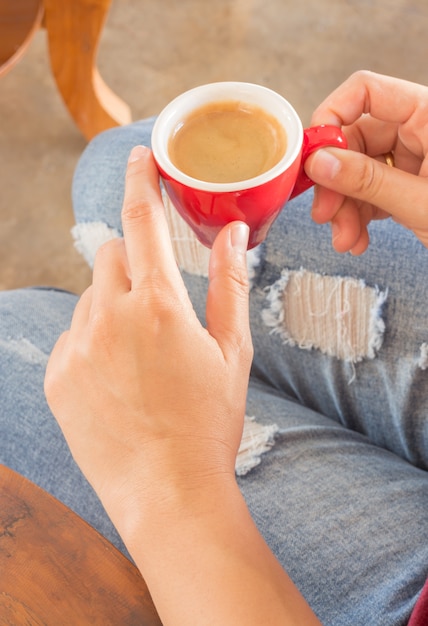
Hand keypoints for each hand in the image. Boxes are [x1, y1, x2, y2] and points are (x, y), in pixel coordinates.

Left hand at [45, 147, 320, 624]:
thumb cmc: (208, 421)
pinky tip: (118, 379)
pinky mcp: (58, 375)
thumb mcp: (231, 350)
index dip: (141, 181)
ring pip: (90, 297)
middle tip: (157, 302)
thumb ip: (230, 283)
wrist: (167, 490)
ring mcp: (77, 347)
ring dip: (113, 306)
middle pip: (109, 254)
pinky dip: (94, 340)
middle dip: (132, 262)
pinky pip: (74, 334)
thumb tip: (233, 231)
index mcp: (159, 305)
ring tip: (140, 355)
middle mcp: (109, 316)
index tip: (139, 157)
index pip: (143, 221)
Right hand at [304, 71, 427, 252]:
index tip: (311, 156)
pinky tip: (358, 239)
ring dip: (345, 208)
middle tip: (323, 214)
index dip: (331, 118)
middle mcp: (420, 129)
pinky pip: (372, 191)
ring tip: (345, 240)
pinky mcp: (411, 182)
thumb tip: (319, 162)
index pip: (366, 92)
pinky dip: (360, 216)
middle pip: (355, 140)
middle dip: (335, 182)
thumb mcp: (422, 203)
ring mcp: (415, 157)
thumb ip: (368, 181)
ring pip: (359, 171)